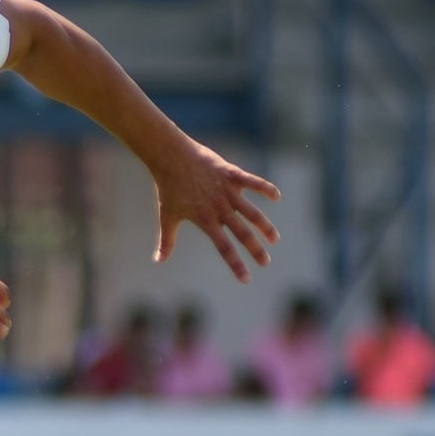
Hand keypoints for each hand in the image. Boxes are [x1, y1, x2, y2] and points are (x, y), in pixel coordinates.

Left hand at [152, 141, 281, 281]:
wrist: (170, 156)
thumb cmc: (168, 187)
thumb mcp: (167, 215)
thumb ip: (166, 240)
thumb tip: (158, 260)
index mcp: (205, 220)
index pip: (224, 248)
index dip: (236, 264)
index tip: (246, 279)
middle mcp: (219, 208)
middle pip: (242, 233)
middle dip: (255, 249)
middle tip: (265, 263)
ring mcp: (227, 191)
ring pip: (251, 212)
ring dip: (264, 226)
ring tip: (274, 239)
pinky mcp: (231, 174)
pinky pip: (252, 181)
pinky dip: (265, 188)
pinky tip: (276, 197)